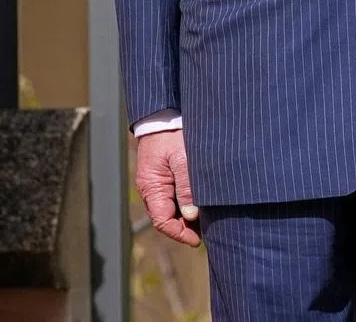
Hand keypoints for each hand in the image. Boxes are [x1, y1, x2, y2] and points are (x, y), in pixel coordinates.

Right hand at [135, 129, 200, 246]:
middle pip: (165, 217)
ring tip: (205, 219)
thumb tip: (191, 216)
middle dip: (184, 227)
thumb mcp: (183, 160)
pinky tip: (198, 203)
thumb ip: (186, 188)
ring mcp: (154, 182)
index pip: (162, 221)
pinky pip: (170, 196)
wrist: (162, 114)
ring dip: (184, 216)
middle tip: (205, 231)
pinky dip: (182, 203)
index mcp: (152, 187)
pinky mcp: (160, 175)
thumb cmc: (172, 134)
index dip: (180, 233)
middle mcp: (150, 188)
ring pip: (168, 208)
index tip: (197, 240)